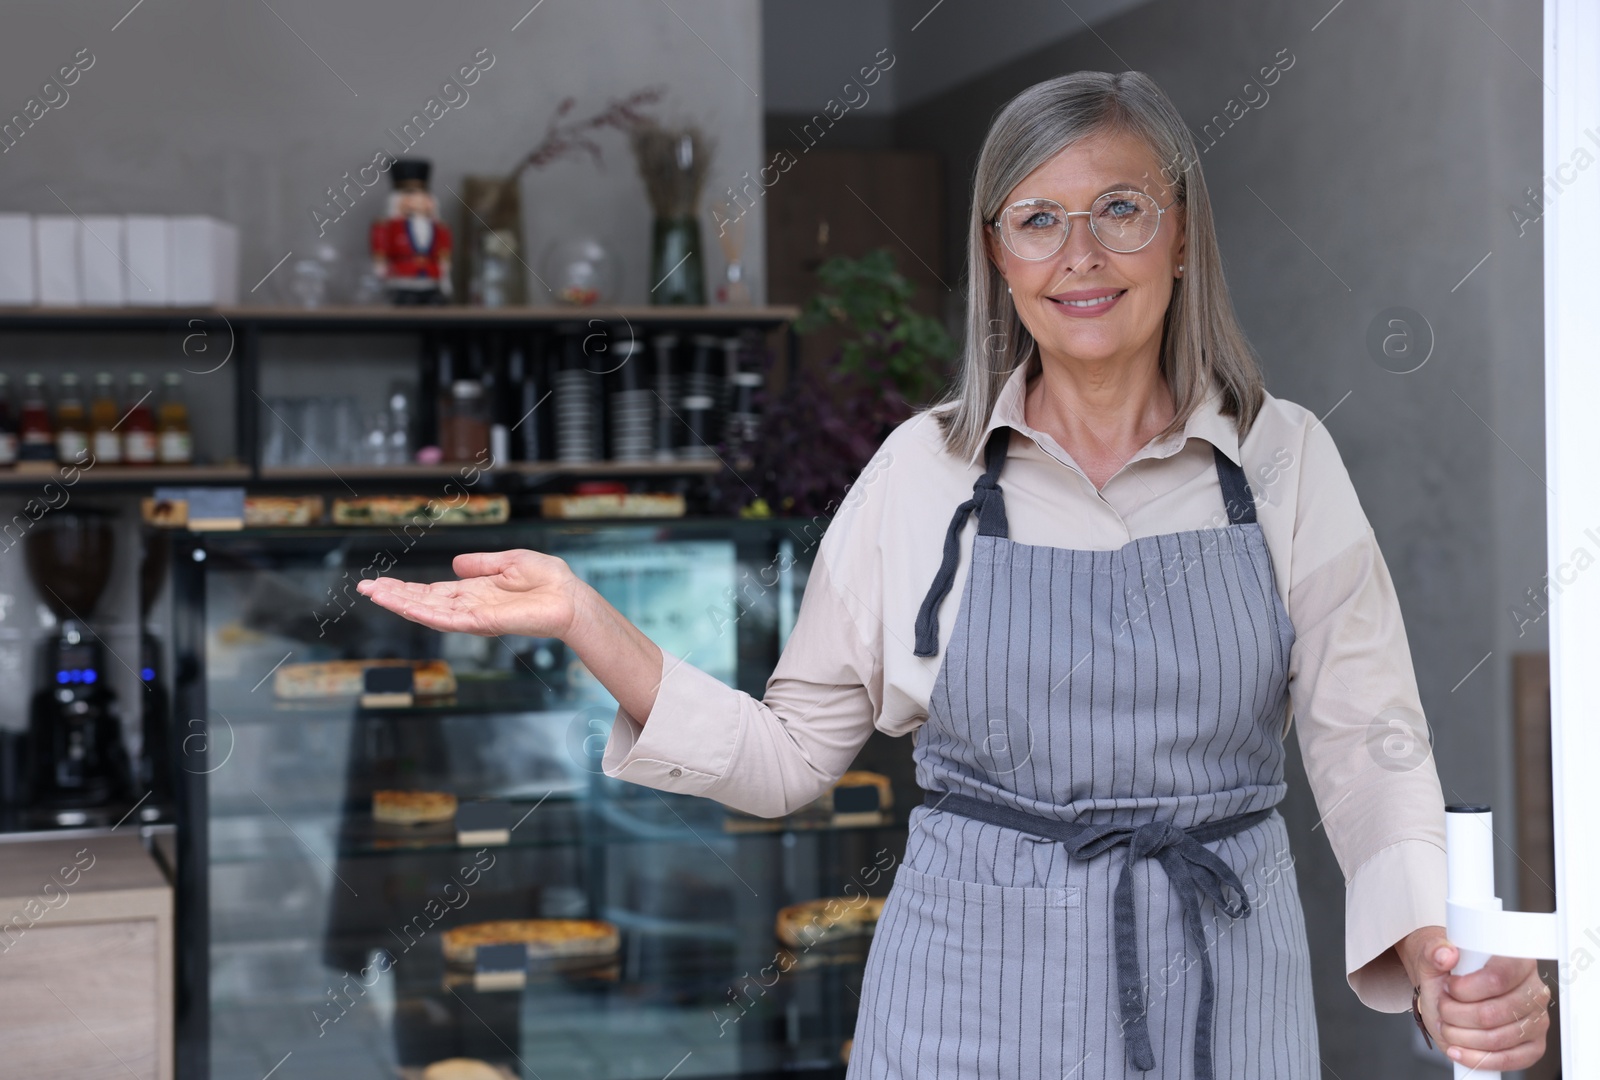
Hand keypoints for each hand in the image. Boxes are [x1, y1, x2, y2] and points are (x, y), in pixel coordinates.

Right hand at [356, 549, 585, 639]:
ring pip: (429, 611)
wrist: (570, 598)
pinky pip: (449, 618)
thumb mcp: (509, 561)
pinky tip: (404, 606)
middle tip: (363, 588)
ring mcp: (474, 616)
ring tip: (374, 594)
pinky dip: (425, 612)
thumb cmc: (548, 580)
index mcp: (473, 592)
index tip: (379, 583)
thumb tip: (455, 564)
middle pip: (423, 602)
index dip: (405, 588)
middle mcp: (469, 606)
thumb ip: (481, 563)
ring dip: (400, 603)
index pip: (432, 592)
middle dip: (393, 596)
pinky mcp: (483, 623)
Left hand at [1399, 925, 1551, 1071]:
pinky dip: (1477, 1058)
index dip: (1466, 988)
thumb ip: (1433, 951)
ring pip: (1497, 1038)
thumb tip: (1445, 954)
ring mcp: (1538, 1021)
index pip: (1498, 978)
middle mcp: (1534, 991)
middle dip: (1456, 1014)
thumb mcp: (1433, 958)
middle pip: (1493, 1013)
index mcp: (1517, 961)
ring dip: (1461, 1036)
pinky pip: (1509, 1060)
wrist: (1450, 994)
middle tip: (1443, 1007)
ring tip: (1447, 1025)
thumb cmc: (1448, 975)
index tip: (1449, 987)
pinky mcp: (1534, 1046)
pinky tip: (1458, 1049)